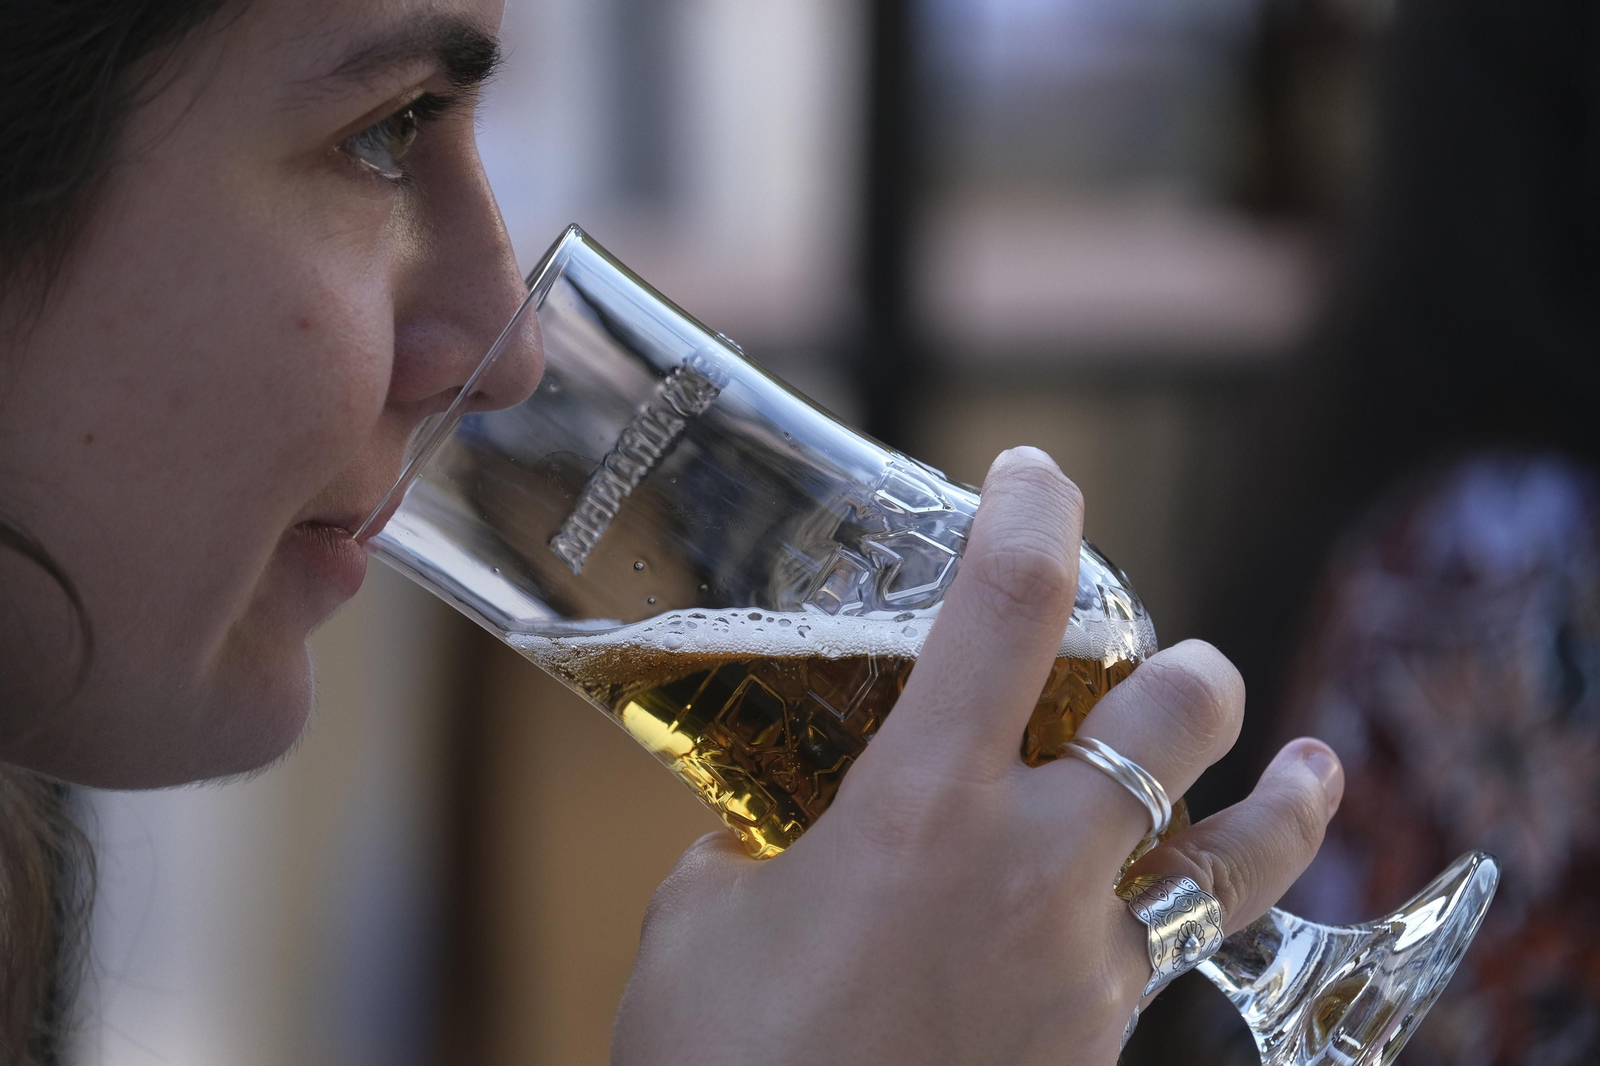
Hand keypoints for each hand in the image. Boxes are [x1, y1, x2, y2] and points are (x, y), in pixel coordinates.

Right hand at [611, 448, 1342, 1065]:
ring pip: (1237, 856)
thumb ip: (751, 850)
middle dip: (1186, 665)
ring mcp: (1087, 964)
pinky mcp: (1100, 1043)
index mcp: (922, 806)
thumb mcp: (700, 924)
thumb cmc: (721, 1065)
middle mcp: (1031, 867)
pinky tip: (1162, 918)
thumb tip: (773, 835)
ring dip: (1279, 797)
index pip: (1009, 606)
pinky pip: (1172, 958)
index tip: (1036, 476)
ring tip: (1313, 764)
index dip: (1034, 514)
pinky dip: (1179, 919)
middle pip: (1178, 713)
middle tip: (1161, 664)